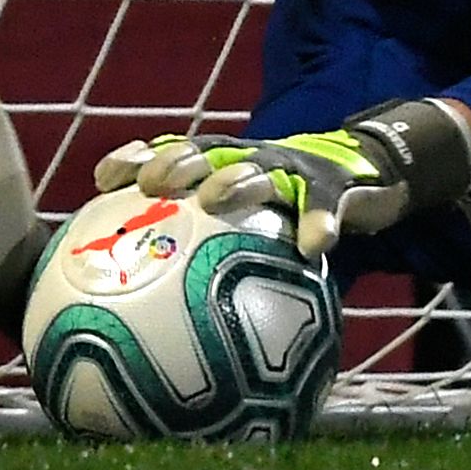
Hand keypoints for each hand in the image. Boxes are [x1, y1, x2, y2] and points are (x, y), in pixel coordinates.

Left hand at [99, 100, 470, 259]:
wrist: (369, 176)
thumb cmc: (291, 216)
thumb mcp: (248, 230)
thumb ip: (208, 259)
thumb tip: (153, 318)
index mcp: (224, 166)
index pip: (172, 154)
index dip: (136, 159)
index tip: (101, 178)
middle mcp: (253, 159)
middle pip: (206, 151)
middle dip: (177, 162)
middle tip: (153, 183)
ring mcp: (294, 168)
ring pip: (261, 166)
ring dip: (237, 179)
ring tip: (218, 198)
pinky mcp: (337, 185)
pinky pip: (326, 205)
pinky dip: (319, 221)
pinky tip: (315, 247)